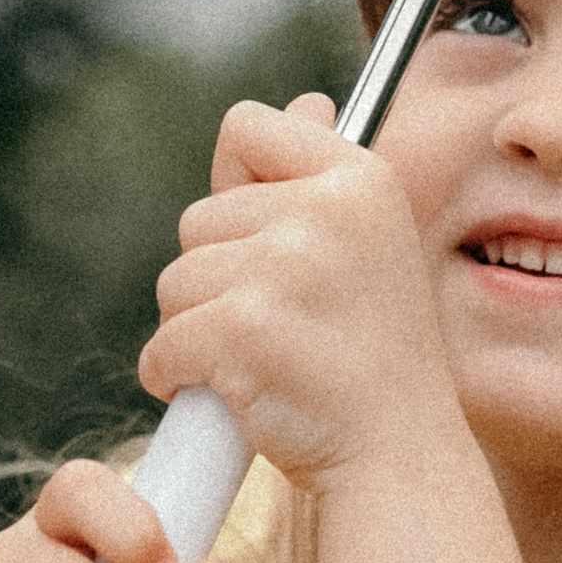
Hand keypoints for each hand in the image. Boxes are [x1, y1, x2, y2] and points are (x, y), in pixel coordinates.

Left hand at [142, 92, 462, 491]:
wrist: (398, 460)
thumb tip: (304, 101)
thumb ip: (323, 177)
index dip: (239, 184)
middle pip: (199, 218)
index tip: (270, 239)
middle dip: (218, 278)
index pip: (247, 128)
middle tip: (283, 327)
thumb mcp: (372, 247)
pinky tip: (230, 397)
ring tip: (263, 362)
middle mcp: (325, 210)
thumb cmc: (375, 358)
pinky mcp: (239, 329)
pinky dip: (177, 377)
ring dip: (197, 330)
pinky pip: (163, 343)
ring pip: (175, 281)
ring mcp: (282, 269)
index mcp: (360, 177)